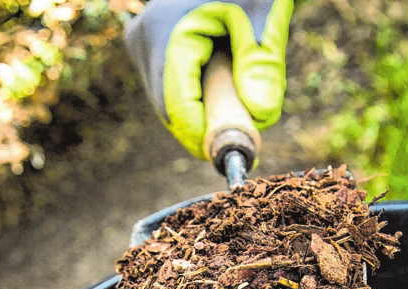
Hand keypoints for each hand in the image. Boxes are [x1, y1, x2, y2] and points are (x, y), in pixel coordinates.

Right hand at [124, 0, 291, 159]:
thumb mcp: (264, 16)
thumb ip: (263, 65)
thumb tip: (262, 116)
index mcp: (164, 32)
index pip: (177, 107)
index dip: (206, 137)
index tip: (241, 153)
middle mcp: (144, 42)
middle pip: (172, 112)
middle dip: (211, 127)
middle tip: (252, 135)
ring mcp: (143, 50)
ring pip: (173, 107)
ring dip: (209, 113)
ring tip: (245, 92)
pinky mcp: (151, 56)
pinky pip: (175, 95)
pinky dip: (204, 100)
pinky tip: (228, 82)